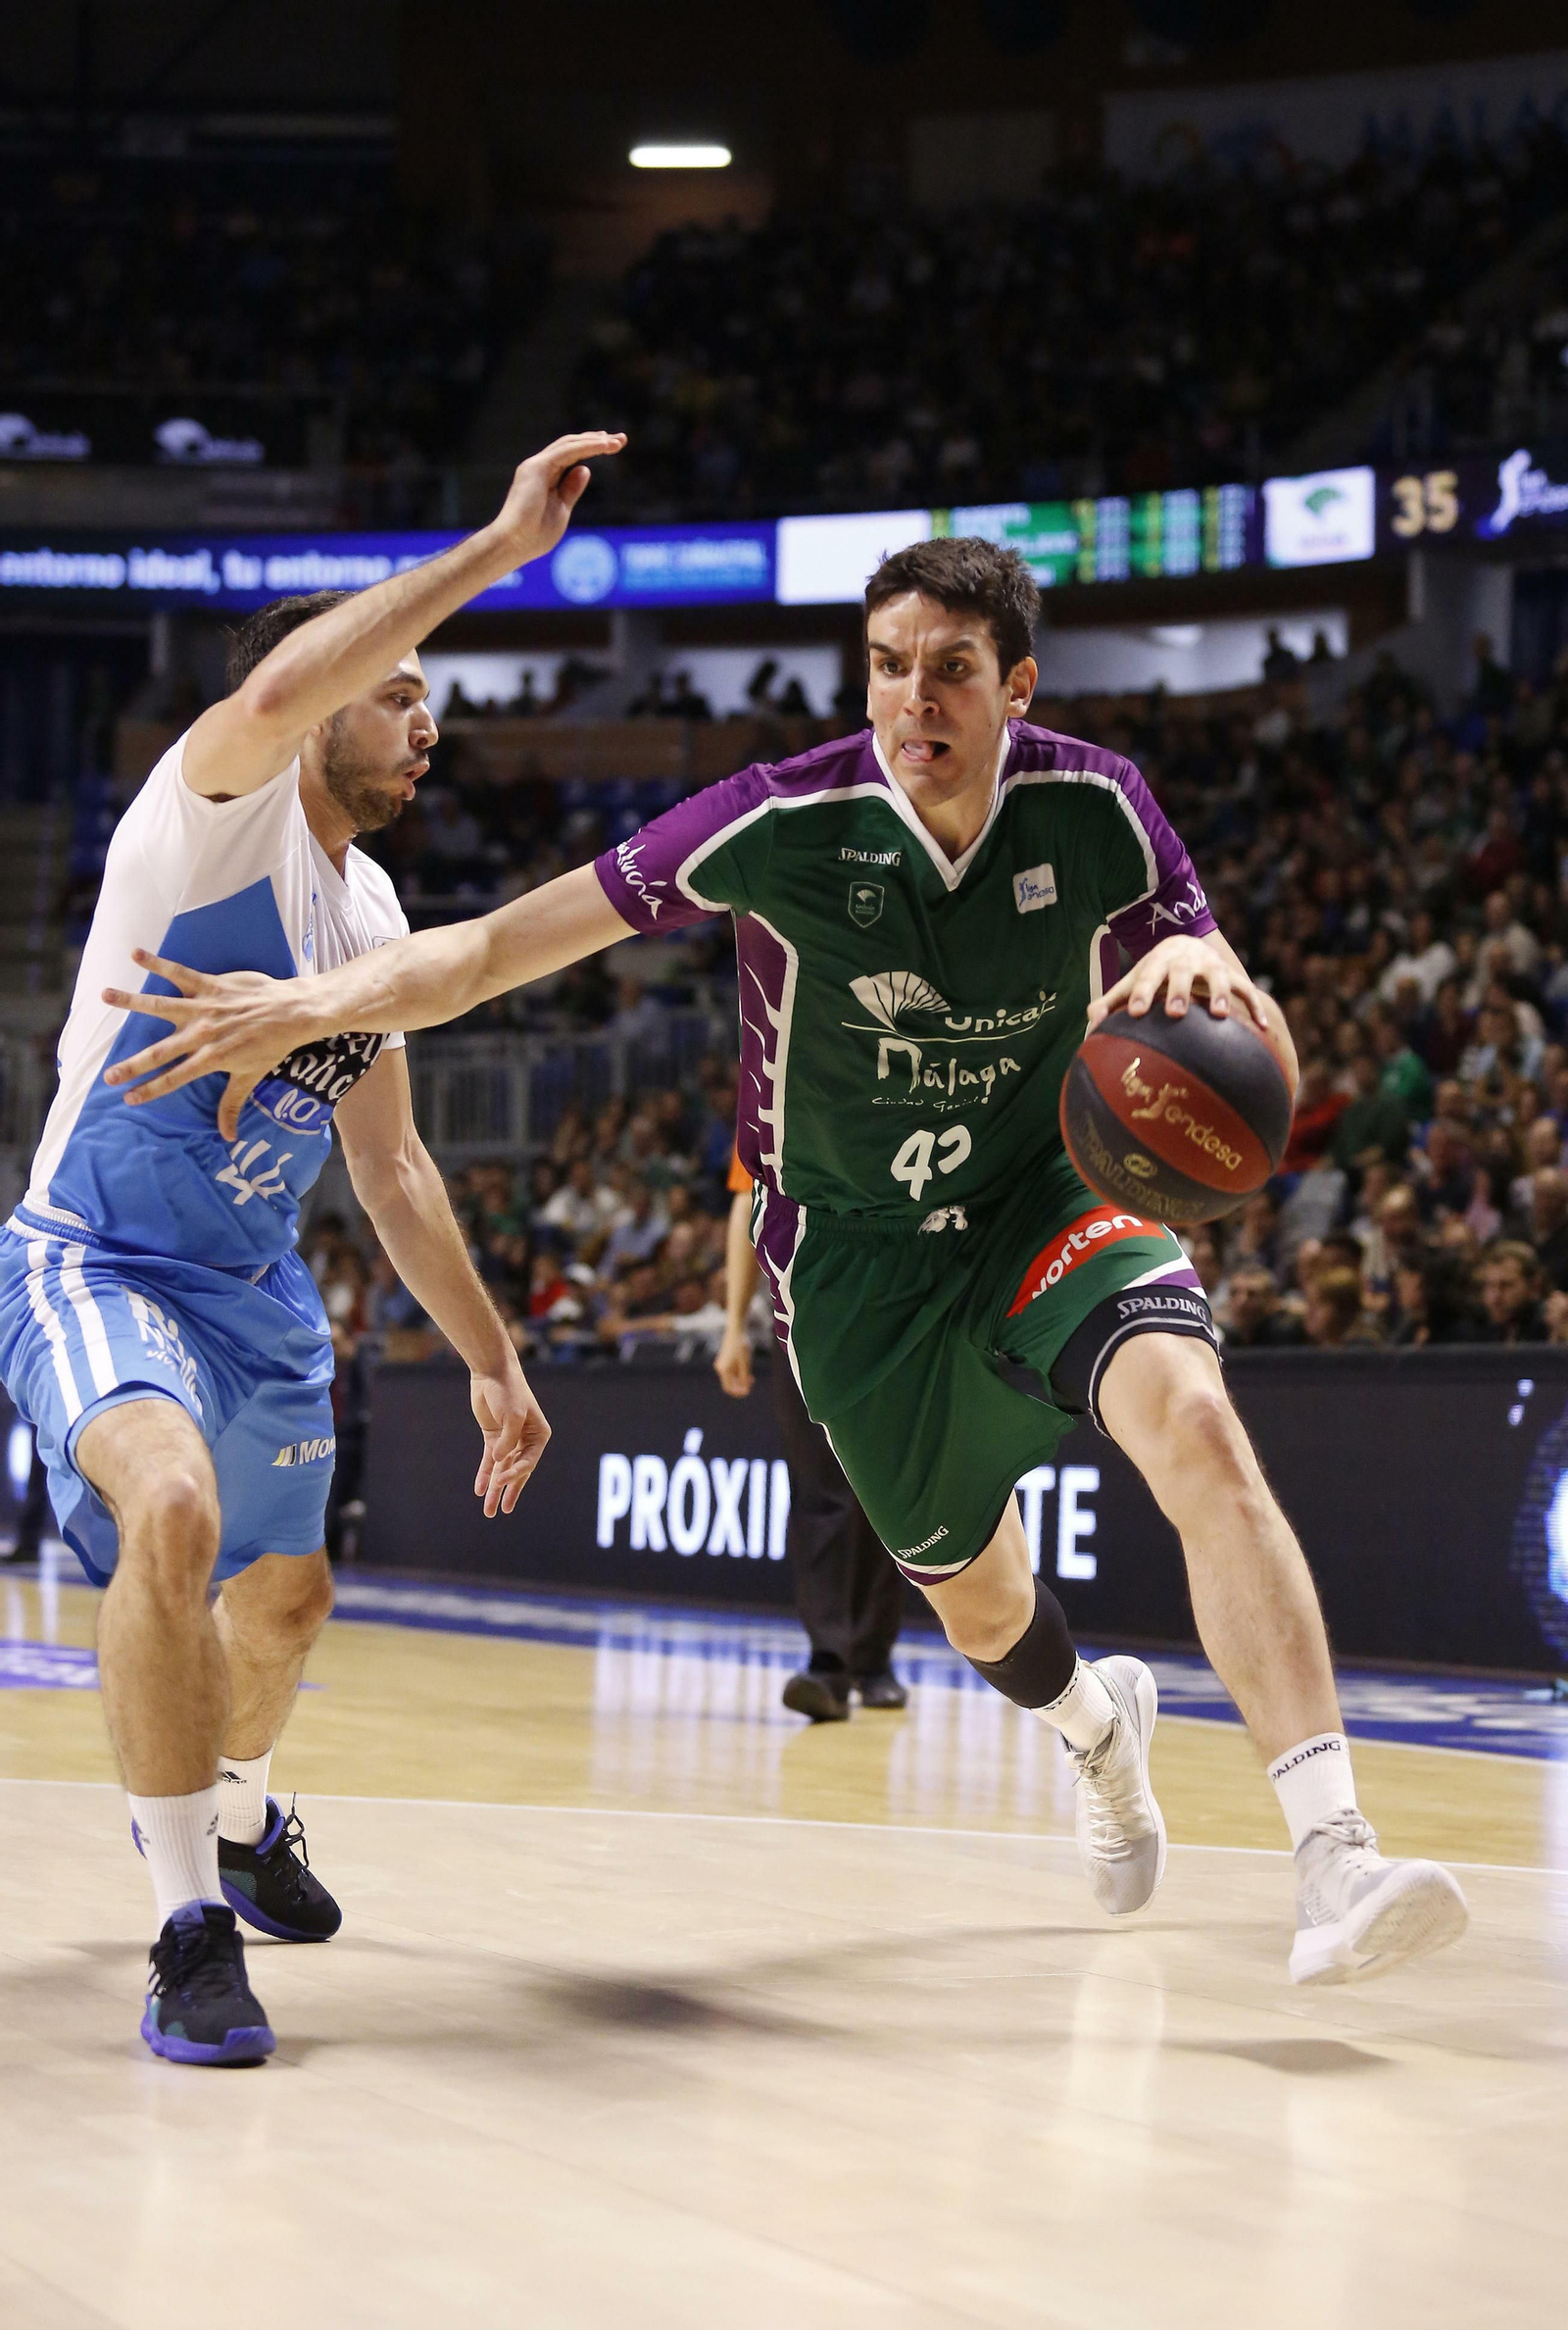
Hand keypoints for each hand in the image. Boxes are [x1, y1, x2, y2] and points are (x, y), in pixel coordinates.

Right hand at [100, 950, 317, 1138]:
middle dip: (133, 1064)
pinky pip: (180, 972)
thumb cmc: (272, 1045)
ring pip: (161, 1005)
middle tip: (107, 1075)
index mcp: (211, 1058)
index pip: (175, 1078)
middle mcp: (203, 1034)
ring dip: (131, 1001)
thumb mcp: (251, 1076)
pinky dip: (159, 962)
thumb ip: (232, 1104)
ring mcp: (205, 1008)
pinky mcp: (211, 985)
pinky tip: (136, 953)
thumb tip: (228, 1137)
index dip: (151, 1089)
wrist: (293, 1012)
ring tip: (104, 995)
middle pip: (160, 1050)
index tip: (127, 1098)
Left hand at [471, 1364, 550, 1517]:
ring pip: (502, 1469)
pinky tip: (480, 1490)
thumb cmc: (508, 1391)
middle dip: (508, 1491)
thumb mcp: (512, 1415)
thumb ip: (507, 1440)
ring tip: (489, 1510)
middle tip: (501, 1511)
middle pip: (517, 1471)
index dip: (514, 1474)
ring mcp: (508, 1440)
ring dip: (495, 1489)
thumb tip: (498, 1462)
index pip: (528, 1462)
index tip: (499, 1480)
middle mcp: (526, 1440)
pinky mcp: (493, 1437)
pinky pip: (489, 1461)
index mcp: (538, 1435)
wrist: (492, 1372)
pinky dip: (484, 1475)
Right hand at [491, 431, 626, 568]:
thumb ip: (571, 489)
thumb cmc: (534, 535)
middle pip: (572, 445)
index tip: (612, 446)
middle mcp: (539, 466)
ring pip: (570, 444)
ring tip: (618, 442)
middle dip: (597, 440)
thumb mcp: (561, 509)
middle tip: (622, 439)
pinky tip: (604, 445)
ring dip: (595, 441)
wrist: (513, 543)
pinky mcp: (537, 468)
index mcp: (544, 476)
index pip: (571, 456)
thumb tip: (585, 469)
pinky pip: (567, 451)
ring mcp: (536, 465)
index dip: (592, 448)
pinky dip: (587, 446)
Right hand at [713, 1325, 753, 1397]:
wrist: (737, 1329)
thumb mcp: (746, 1363)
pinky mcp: (724, 1358)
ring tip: (751, 1376)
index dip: (738, 1392)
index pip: (728, 1388)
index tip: (748, 1391)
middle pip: (729, 1383)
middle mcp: (720, 1367)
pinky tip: (747, 1368)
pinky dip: (738, 1372)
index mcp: (724, 1370)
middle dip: (740, 1385)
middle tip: (752, 1382)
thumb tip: (745, 1390)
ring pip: (730, 1377)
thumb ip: (745, 1377)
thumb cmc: (742, 1346)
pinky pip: (730, 1370)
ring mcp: (721, 1363)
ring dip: (740, 1379)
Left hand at [1086, 936, 1270, 1035]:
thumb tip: (1091, 1025)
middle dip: (1178, 991)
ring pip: (1218, 977)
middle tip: (1173, 1012)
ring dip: (1219, 994)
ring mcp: (1211, 967)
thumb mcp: (1133, 983)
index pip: (1147, 977)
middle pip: (1182, 973)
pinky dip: (1255, 1006)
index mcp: (1157, 963)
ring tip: (1218, 1014)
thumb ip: (1112, 1003)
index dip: (1141, 994)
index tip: (1135, 1014)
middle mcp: (1186, 961)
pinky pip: (1247, 991)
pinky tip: (1263, 1028)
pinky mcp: (1232, 976)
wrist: (1188, 944)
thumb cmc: (1154, 975)